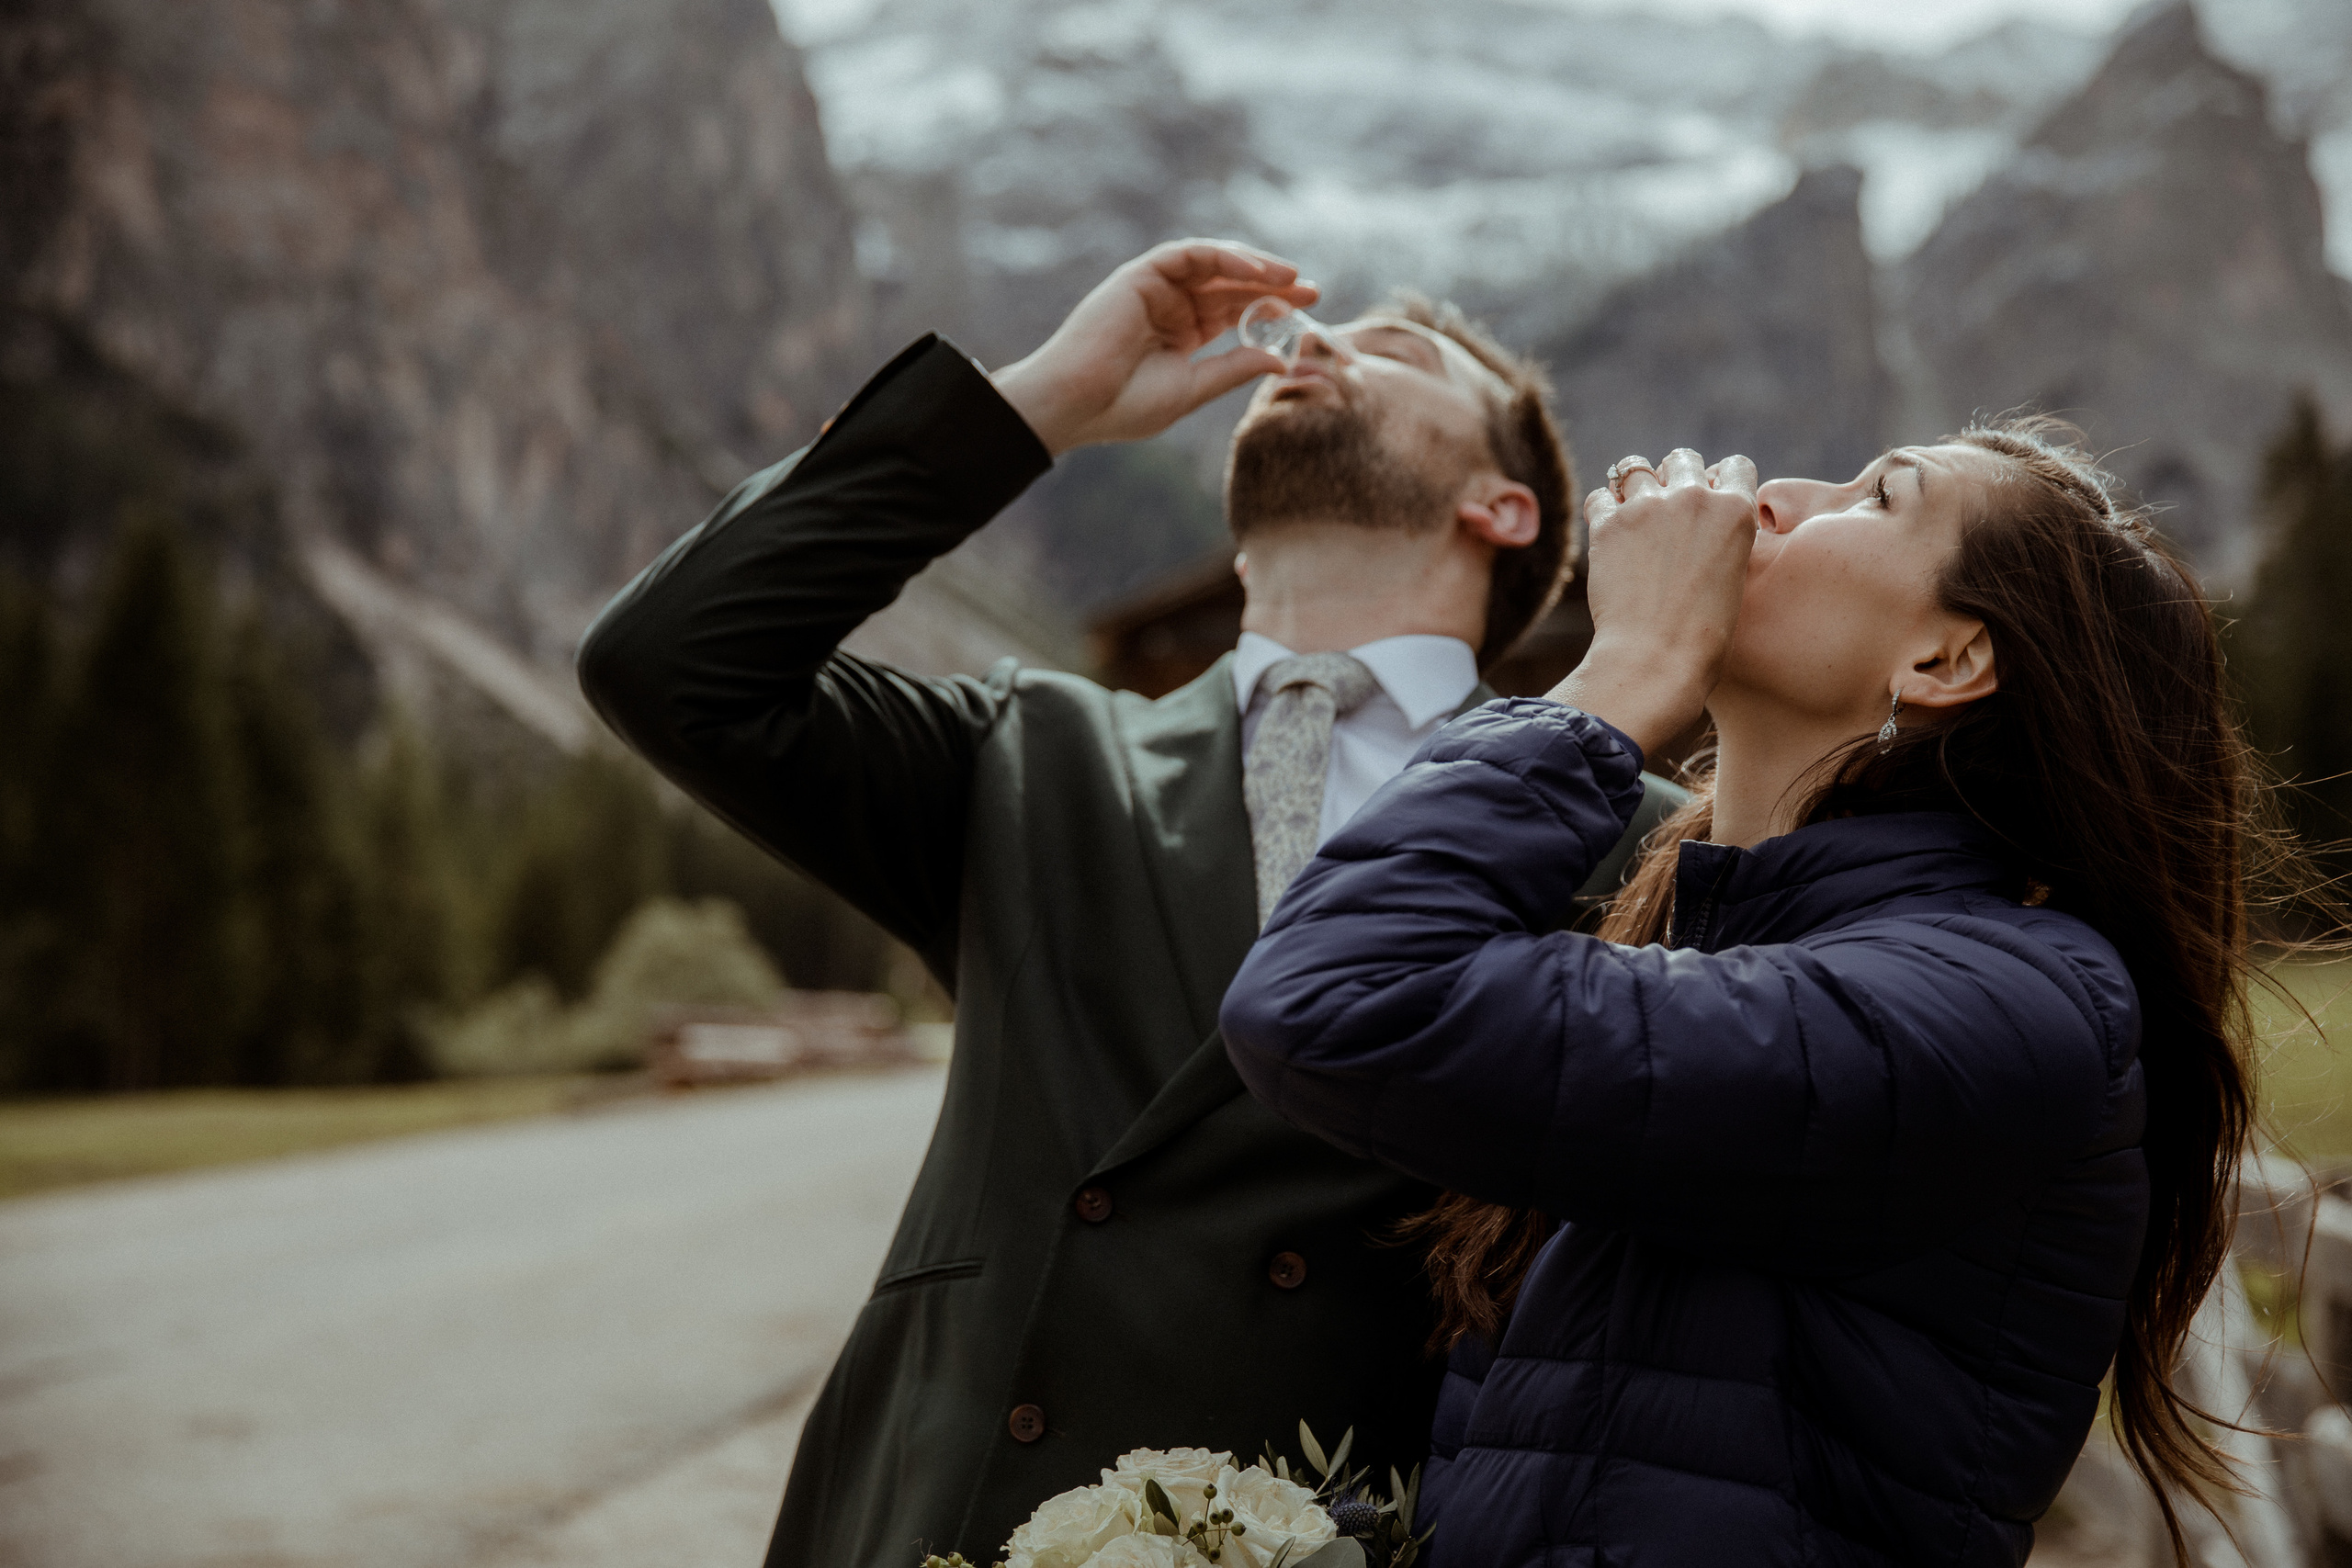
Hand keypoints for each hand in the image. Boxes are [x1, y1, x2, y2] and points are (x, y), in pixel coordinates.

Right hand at [990, 240, 1316, 455]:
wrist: (1076, 403)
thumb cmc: (1124, 407)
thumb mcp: (1192, 389)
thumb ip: (1233, 368)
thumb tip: (1281, 358)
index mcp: (1183, 335)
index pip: (1236, 312)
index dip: (1273, 307)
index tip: (1309, 311)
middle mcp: (1172, 307)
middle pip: (1232, 285)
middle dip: (1274, 284)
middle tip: (1313, 290)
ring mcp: (1156, 288)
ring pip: (1215, 264)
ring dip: (1255, 267)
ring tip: (1291, 277)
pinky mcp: (1141, 275)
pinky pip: (1190, 255)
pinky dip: (1224, 257)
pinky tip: (1255, 271)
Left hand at [1547, 448, 1757, 757]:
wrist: (1658, 659)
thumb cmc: (1703, 635)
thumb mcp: (1733, 576)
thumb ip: (1722, 537)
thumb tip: (1700, 522)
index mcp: (1736, 510)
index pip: (1735, 465)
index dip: (1719, 481)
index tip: (1708, 502)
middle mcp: (1694, 497)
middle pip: (1683, 459)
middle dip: (1675, 478)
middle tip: (1665, 511)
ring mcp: (1648, 506)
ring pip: (1636, 468)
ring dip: (1634, 489)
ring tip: (1633, 521)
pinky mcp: (1608, 523)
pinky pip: (1600, 496)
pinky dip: (1603, 511)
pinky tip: (1609, 537)